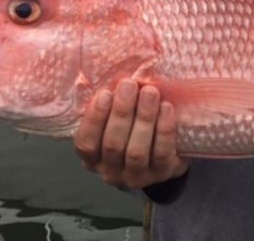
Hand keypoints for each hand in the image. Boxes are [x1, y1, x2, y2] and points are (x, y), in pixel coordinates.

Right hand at [73, 79, 189, 188]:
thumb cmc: (133, 131)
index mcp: (93, 158)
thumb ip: (112, 106)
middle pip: (113, 145)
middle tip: (129, 85)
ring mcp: (136, 176)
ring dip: (144, 118)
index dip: (94, 119)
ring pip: (136, 151)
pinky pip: (162, 153)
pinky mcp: (161, 174)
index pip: (86, 143)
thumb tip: (118, 77)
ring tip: (150, 92)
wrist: (165, 156)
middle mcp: (110, 171)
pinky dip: (164, 130)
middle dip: (122, 112)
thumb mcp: (116, 122)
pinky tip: (167, 108)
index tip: (104, 93)